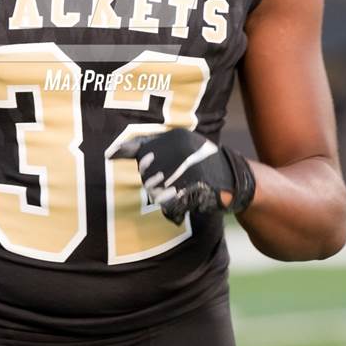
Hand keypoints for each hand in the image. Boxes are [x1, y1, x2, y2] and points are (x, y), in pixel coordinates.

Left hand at [112, 128, 255, 224]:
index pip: (143, 150)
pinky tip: (182, 205)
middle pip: (146, 173)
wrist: (235, 178)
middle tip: (167, 186)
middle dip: (151, 183)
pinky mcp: (195, 187)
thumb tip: (116, 151)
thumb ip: (153, 147)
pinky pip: (171, 203)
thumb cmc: (200, 162)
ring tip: (176, 194)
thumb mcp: (181, 146)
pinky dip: (174, 208)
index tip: (110, 156)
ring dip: (162, 197)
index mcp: (176, 137)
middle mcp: (180, 149)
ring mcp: (188, 168)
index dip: (131, 156)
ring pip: (156, 190)